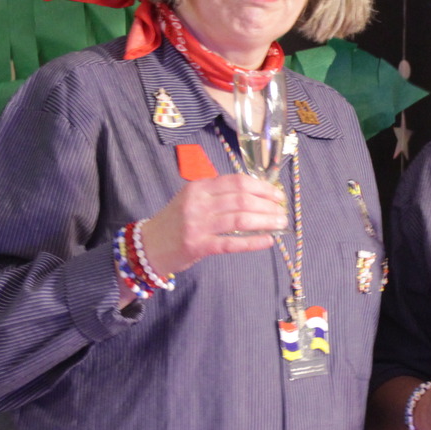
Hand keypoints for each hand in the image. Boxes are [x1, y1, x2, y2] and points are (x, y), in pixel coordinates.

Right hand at [137, 175, 288, 276]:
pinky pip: (231, 243)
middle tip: (283, 210)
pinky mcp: (198, 246)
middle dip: (267, 204)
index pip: (236, 182)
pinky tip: (268, 240)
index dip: (261, 187)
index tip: (277, 194)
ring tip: (280, 223)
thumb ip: (218, 195)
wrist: (147, 246)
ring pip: (239, 219)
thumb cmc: (176, 221)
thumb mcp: (193, 199)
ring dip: (265, 221)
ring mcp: (197, 225)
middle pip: (241, 199)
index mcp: (199, 187)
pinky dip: (253, 241)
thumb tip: (257, 196)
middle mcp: (198, 203)